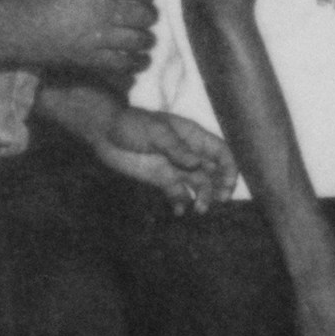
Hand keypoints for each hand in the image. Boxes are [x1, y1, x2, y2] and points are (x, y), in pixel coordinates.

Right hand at [0, 0, 156, 76]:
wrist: (11, 30)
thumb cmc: (31, 1)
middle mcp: (103, 11)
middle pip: (143, 15)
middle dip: (149, 17)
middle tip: (147, 18)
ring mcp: (98, 37)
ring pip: (138, 40)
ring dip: (145, 40)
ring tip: (145, 40)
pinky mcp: (90, 59)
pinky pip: (123, 63)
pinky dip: (135, 63)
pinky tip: (140, 62)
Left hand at [93, 107, 235, 212]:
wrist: (104, 132)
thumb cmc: (133, 124)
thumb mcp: (156, 132)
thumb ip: (176, 148)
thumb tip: (198, 164)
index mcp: (193, 137)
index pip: (220, 151)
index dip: (229, 167)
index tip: (228, 184)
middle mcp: (189, 154)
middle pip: (215, 170)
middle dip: (221, 186)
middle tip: (219, 200)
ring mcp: (176, 167)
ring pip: (199, 184)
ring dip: (203, 197)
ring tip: (198, 210)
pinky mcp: (161, 179)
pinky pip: (177, 193)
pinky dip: (181, 202)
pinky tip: (179, 210)